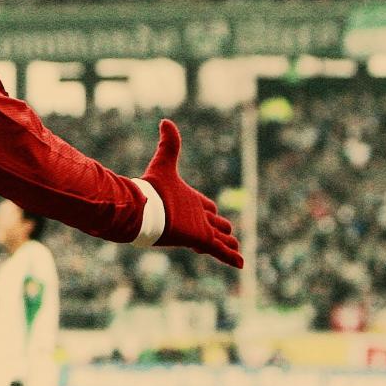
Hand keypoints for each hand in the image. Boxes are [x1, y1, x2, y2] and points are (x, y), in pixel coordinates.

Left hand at [140, 119, 242, 268]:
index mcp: (189, 201)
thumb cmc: (153, 189)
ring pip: (219, 238)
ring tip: (235, 248)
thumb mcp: (164, 163)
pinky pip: (220, 251)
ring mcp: (199, 230)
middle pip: (214, 223)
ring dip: (228, 243)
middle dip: (221, 228)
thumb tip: (165, 120)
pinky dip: (231, 257)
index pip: (205, 206)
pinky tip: (241, 264)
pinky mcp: (201, 241)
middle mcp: (196, 217)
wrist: (145, 210)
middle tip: (226, 235)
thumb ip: (168, 144)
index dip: (209, 208)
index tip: (212, 210)